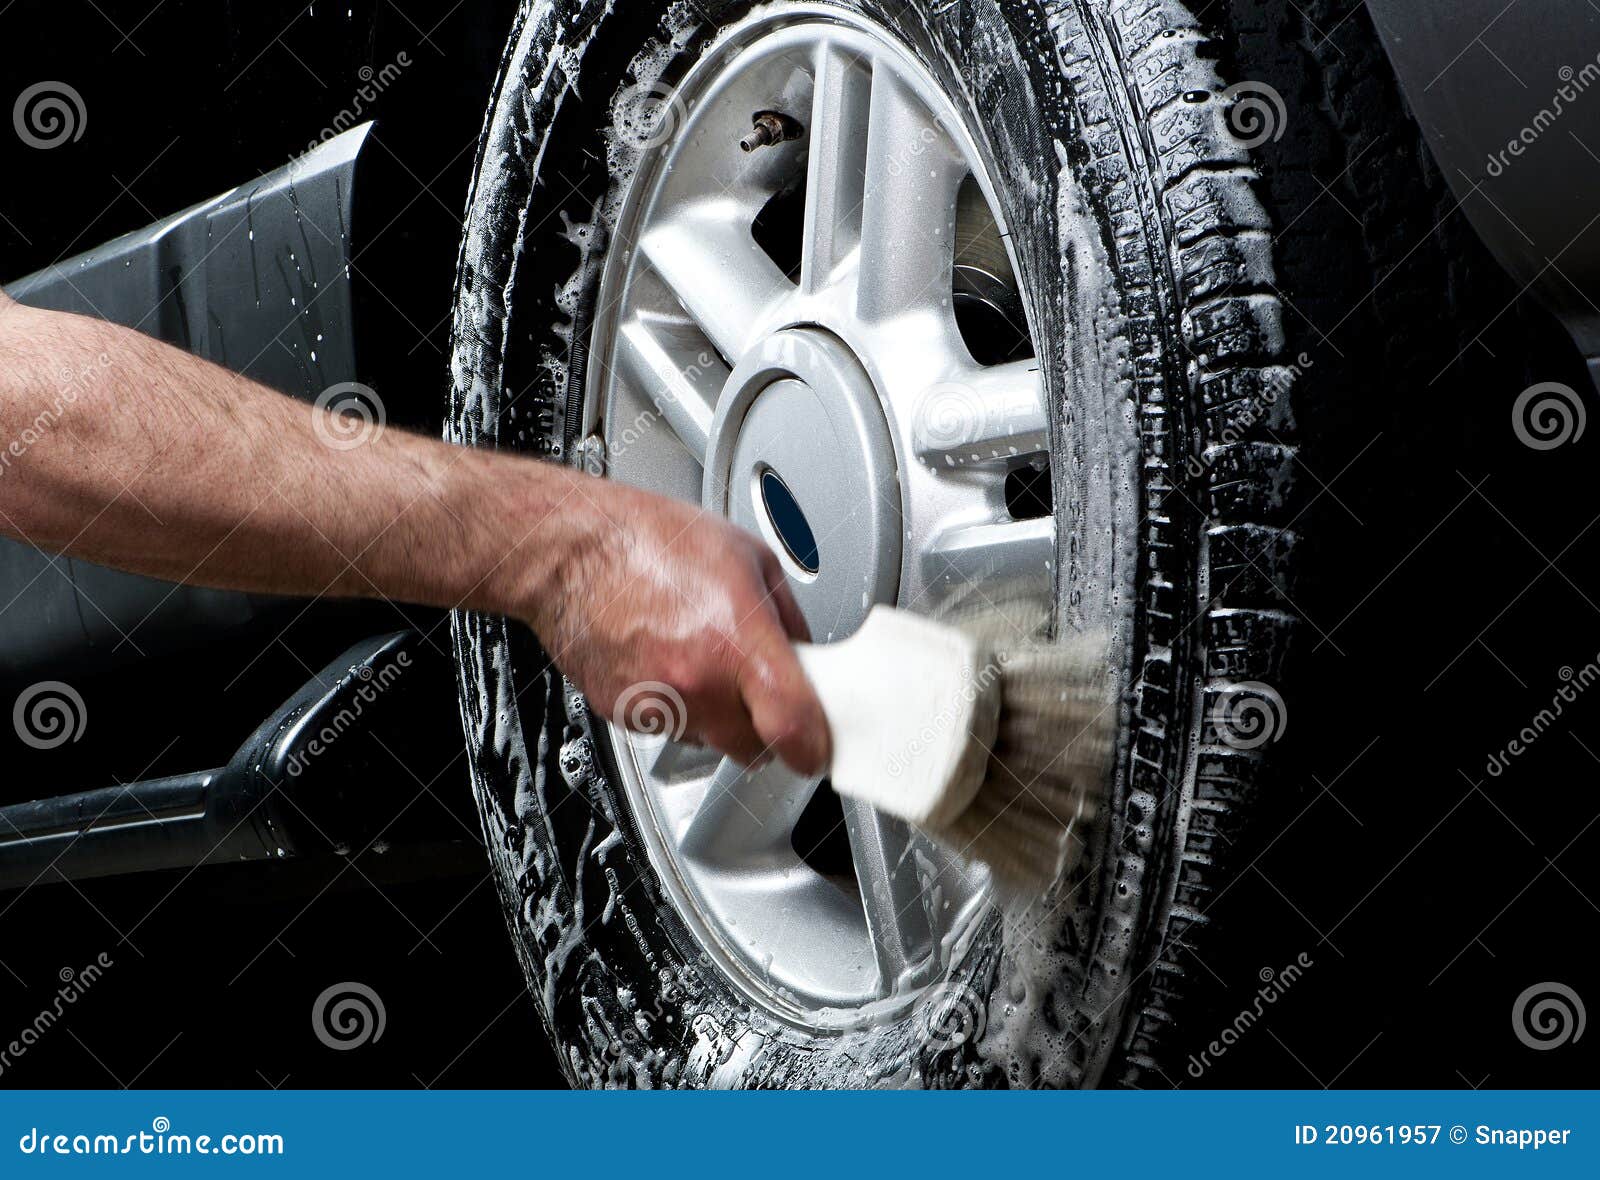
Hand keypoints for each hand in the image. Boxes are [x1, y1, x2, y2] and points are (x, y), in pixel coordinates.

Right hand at [519, 473, 830, 775]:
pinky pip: (670, 726)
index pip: (793, 731)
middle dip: (765, 728)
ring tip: (699, 652)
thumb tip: (805, 654)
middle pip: (753, 750)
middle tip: (761, 690)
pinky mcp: (625, 713)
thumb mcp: (749, 557)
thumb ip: (788, 617)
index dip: (813, 748)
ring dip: (717, 712)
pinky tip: (666, 657)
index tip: (817, 746)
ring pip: (710, 739)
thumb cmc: (649, 541)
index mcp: (738, 642)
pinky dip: (677, 704)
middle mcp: (698, 683)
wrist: (570, 550)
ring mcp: (658, 704)